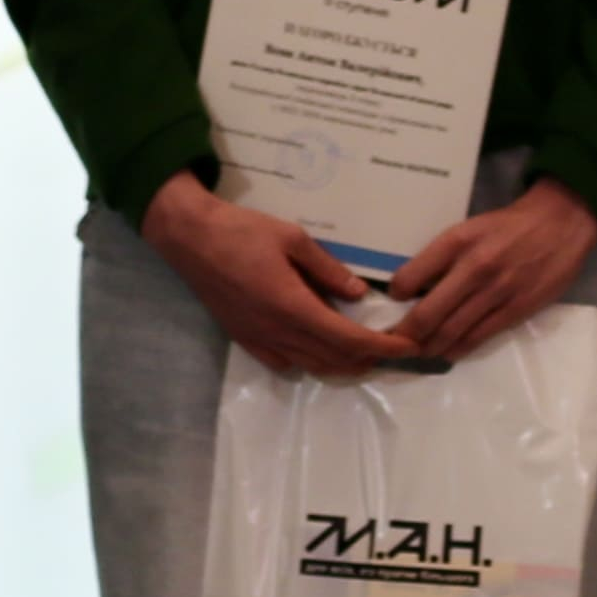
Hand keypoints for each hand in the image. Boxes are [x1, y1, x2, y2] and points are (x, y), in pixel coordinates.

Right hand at [140, 170, 402, 377]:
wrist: (188, 238)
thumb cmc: (241, 231)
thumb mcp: (293, 239)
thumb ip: (328, 270)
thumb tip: (359, 293)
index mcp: (293, 307)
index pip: (349, 340)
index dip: (383, 348)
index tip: (408, 348)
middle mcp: (278, 332)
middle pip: (335, 360)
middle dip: (369, 358)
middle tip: (392, 347)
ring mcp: (260, 340)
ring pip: (312, 366)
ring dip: (343, 363)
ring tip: (364, 349)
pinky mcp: (245, 339)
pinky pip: (285, 363)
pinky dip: (311, 361)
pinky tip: (318, 345)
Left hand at [386, 178, 596, 362]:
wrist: (560, 222)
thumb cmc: (508, 226)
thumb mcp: (468, 229)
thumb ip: (442, 256)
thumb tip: (413, 287)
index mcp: (455, 242)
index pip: (409, 277)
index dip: (395, 296)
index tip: (393, 305)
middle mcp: (473, 267)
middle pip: (427, 314)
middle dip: (406, 334)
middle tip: (396, 342)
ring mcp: (496, 291)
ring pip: (451, 331)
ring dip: (430, 347)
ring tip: (419, 351)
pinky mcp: (517, 309)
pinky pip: (479, 336)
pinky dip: (459, 349)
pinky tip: (448, 352)